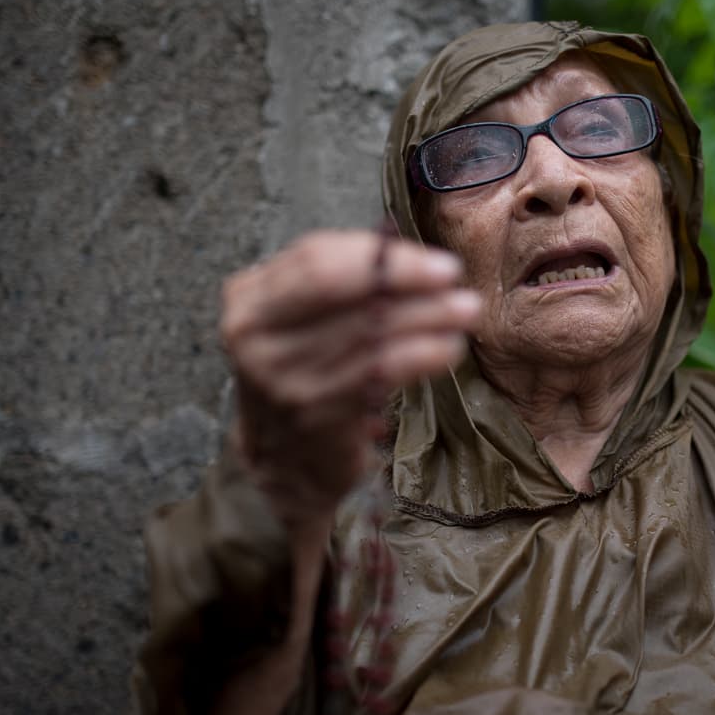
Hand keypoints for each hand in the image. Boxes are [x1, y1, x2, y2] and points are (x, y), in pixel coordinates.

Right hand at [219, 229, 479, 532]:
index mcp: (249, 299)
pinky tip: (448, 349)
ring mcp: (281, 379)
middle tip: (458, 282)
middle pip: (342, 292)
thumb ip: (344, 280)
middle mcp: (255, 337)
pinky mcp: (313, 415)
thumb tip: (419, 261)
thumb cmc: (308, 367)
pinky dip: (420, 356)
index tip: (434, 261)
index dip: (382, 256)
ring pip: (366, 333)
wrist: (283, 458)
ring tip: (465, 312)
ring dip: (425, 319)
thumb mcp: (305, 315)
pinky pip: (378, 374)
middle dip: (407, 283)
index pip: (317, 258)